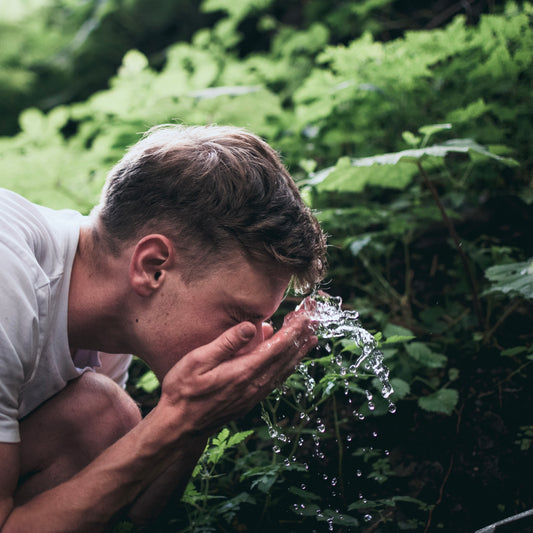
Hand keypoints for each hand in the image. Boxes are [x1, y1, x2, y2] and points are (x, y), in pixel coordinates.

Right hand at [158, 309, 316, 435]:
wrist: (179, 426)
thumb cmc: (184, 390)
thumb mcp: (199, 361)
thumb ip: (227, 343)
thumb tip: (252, 326)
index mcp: (245, 371)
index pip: (277, 347)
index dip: (293, 330)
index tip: (306, 317)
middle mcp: (255, 384)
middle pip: (286, 358)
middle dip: (301, 338)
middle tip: (314, 322)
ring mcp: (254, 394)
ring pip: (284, 370)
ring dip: (298, 353)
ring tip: (311, 339)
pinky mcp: (250, 400)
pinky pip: (276, 380)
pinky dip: (287, 367)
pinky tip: (289, 362)